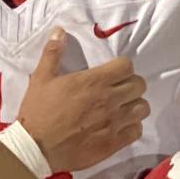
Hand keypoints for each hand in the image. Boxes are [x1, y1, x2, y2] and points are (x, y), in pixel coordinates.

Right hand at [18, 29, 146, 172]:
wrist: (36, 147)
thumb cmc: (38, 111)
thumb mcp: (40, 78)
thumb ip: (52, 53)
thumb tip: (60, 31)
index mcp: (94, 81)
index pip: (126, 66)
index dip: (120, 67)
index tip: (111, 72)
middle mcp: (110, 100)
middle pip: (139, 85)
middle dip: (130, 84)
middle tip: (117, 89)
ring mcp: (115, 122)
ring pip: (142, 108)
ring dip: (133, 105)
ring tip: (120, 107)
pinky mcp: (114, 142)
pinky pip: (137, 130)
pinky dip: (131, 126)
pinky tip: (118, 125)